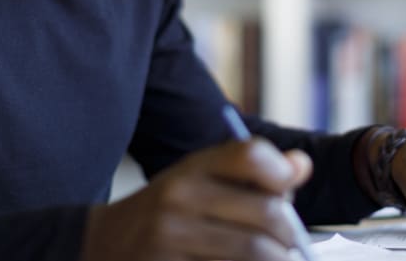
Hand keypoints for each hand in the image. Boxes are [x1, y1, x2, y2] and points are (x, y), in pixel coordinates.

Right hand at [80, 138, 311, 260]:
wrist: (103, 245)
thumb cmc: (169, 212)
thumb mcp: (200, 180)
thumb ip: (252, 173)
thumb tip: (302, 165)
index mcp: (192, 167)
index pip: (251, 155)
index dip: (282, 173)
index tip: (287, 190)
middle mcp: (180, 196)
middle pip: (267, 213)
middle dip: (291, 234)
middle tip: (294, 245)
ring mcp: (172, 237)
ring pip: (255, 251)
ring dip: (278, 260)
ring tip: (278, 259)